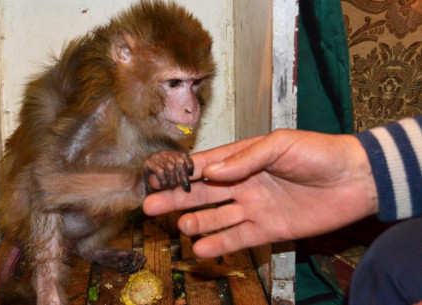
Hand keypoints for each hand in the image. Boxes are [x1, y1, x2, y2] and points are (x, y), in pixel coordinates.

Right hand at [143, 129, 378, 257]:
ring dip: (197, 222)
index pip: (204, 165)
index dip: (180, 171)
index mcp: (243, 158)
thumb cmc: (318, 153)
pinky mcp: (268, 228)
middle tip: (150, 204)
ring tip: (180, 226)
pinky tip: (200, 248)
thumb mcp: (280, 144)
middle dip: (176, 198)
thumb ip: (244, 158)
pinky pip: (238, 237)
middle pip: (202, 193)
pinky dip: (219, 243)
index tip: (156, 177)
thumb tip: (210, 171)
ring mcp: (254, 207)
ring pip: (217, 217)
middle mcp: (243, 183)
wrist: (355, 179)